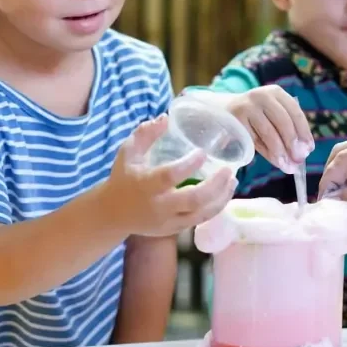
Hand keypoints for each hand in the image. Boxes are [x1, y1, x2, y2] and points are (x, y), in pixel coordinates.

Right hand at [106, 115, 237, 236]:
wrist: (113, 214)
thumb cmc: (123, 178)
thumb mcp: (128, 152)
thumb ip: (145, 134)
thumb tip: (165, 118)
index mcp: (145, 184)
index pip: (170, 176)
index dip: (189, 165)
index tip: (203, 152)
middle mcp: (158, 205)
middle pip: (193, 200)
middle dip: (215, 186)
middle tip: (229, 170)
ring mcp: (167, 220)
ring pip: (201, 214)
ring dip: (221, 198)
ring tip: (233, 181)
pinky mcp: (174, 229)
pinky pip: (200, 221)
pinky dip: (215, 208)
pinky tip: (224, 194)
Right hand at [225, 86, 313, 171]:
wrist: (222, 109)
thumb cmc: (255, 115)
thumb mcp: (271, 112)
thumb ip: (286, 127)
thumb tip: (302, 153)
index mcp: (276, 92)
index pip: (295, 112)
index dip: (304, 132)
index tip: (309, 149)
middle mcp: (262, 96)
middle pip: (283, 122)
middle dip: (292, 144)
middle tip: (298, 161)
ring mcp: (246, 107)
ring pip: (269, 133)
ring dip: (279, 152)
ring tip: (286, 166)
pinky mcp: (235, 120)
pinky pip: (254, 140)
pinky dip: (265, 152)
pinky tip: (273, 161)